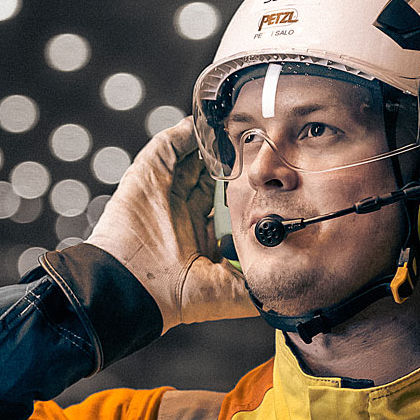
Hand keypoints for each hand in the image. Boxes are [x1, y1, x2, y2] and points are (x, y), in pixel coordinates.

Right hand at [85, 120, 258, 331]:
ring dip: (210, 142)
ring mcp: (163, 191)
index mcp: (200, 234)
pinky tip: (205, 122)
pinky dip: (185, 132)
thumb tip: (286, 283)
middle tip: (253, 142)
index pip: (226, 202)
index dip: (246, 187)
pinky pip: (168, 146)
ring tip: (232, 125)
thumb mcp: (227, 293)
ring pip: (190, 157)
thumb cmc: (173, 297)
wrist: (133, 289)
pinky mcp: (146, 176)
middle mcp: (182, 210)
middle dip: (230, 159)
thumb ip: (255, 284)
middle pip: (209, 175)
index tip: (268, 176)